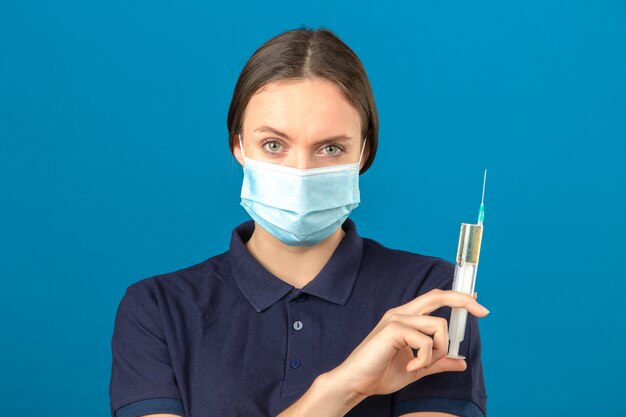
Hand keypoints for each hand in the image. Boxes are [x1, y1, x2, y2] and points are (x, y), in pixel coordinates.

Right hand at [329, 289, 488, 397]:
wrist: (356, 382)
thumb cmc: (380, 374)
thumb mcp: (417, 369)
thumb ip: (438, 362)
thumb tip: (461, 362)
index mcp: (406, 318)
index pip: (434, 298)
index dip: (456, 297)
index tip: (476, 302)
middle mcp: (401, 313)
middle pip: (438, 296)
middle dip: (463, 300)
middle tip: (484, 311)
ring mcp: (397, 319)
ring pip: (438, 326)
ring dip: (438, 350)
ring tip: (419, 365)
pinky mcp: (393, 329)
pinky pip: (426, 342)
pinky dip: (424, 359)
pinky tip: (410, 367)